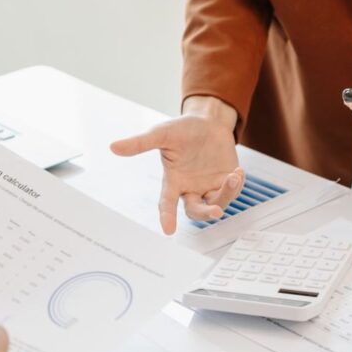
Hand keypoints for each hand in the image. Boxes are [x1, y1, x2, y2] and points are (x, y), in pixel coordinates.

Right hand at [111, 96, 244, 234]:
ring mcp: (208, 186)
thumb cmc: (182, 129)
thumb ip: (140, 143)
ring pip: (216, 204)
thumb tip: (113, 146)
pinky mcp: (225, 181)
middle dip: (205, 213)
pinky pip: (232, 192)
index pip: (168, 203)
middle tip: (214, 211)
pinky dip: (236, 186)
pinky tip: (237, 173)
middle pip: (196, 211)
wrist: (208, 121)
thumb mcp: (161, 134)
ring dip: (226, 195)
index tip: (168, 231)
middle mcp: (191, 188)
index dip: (167, 217)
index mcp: (173, 181)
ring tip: (232, 176)